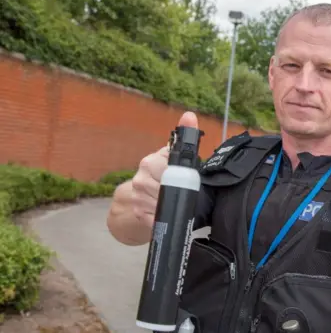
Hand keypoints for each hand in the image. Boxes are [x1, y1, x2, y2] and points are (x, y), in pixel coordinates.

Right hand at [130, 111, 198, 227]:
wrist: (140, 196)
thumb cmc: (163, 173)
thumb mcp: (174, 156)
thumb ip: (185, 135)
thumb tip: (190, 115)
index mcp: (150, 162)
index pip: (172, 171)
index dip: (184, 177)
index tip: (189, 180)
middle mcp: (140, 179)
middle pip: (170, 190)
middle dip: (181, 192)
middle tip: (188, 192)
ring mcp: (138, 197)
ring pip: (167, 204)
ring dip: (176, 204)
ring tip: (178, 200)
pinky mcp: (139, 213)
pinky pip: (160, 217)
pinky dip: (169, 215)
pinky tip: (170, 211)